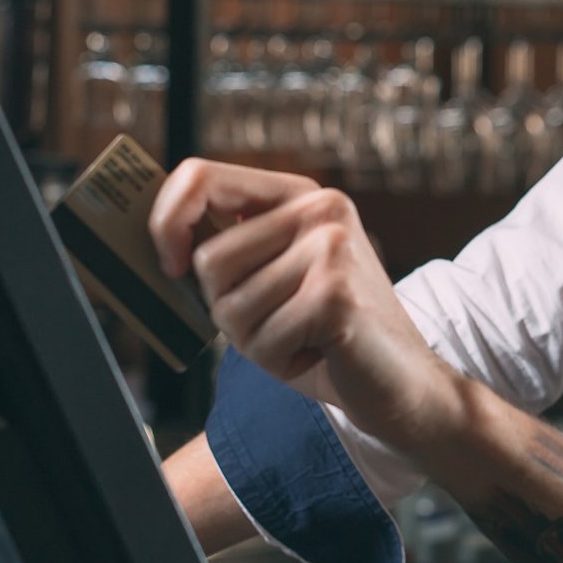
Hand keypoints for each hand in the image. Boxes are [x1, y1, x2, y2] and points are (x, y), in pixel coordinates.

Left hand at [149, 160, 464, 449]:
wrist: (406, 386)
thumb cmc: (327, 339)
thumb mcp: (274, 280)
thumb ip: (230, 249)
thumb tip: (156, 244)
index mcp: (301, 195)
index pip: (200, 176)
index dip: (167, 220)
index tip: (170, 266)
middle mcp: (320, 209)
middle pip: (209, 259)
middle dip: (227, 311)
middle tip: (280, 324)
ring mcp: (332, 248)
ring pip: (230, 306)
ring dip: (257, 343)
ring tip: (304, 340)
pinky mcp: (335, 294)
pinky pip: (261, 340)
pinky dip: (280, 363)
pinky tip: (319, 355)